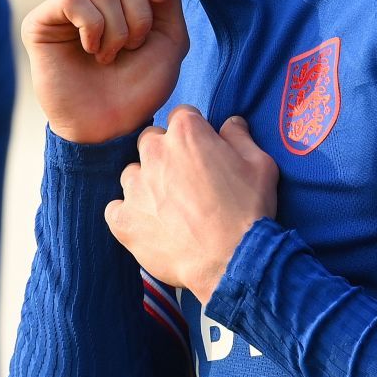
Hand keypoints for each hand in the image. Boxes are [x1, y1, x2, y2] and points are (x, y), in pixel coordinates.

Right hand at [22, 0, 188, 143]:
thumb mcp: (170, 40)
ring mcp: (69, 5)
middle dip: (140, 17)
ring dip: (117, 31)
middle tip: (131, 47)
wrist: (109, 125)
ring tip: (108, 57)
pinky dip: (92, 28)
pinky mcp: (43, 19)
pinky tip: (89, 50)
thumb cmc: (139, 87)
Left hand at [105, 109, 278, 302]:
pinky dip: (130, 216)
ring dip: (146, 185)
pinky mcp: (124, 219)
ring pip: (133, 175)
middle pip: (152, 142)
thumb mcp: (260, 164)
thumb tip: (231, 123)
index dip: (194, 134)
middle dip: (166, 155)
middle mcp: (154, 152)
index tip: (203, 152)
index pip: (181, 117)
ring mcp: (135, 186)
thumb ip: (239, 136)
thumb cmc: (248, 210)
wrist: (233, 260)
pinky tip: (151, 227)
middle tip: (186, 182)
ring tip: (169, 209)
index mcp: (186, 132)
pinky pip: (116, 209)